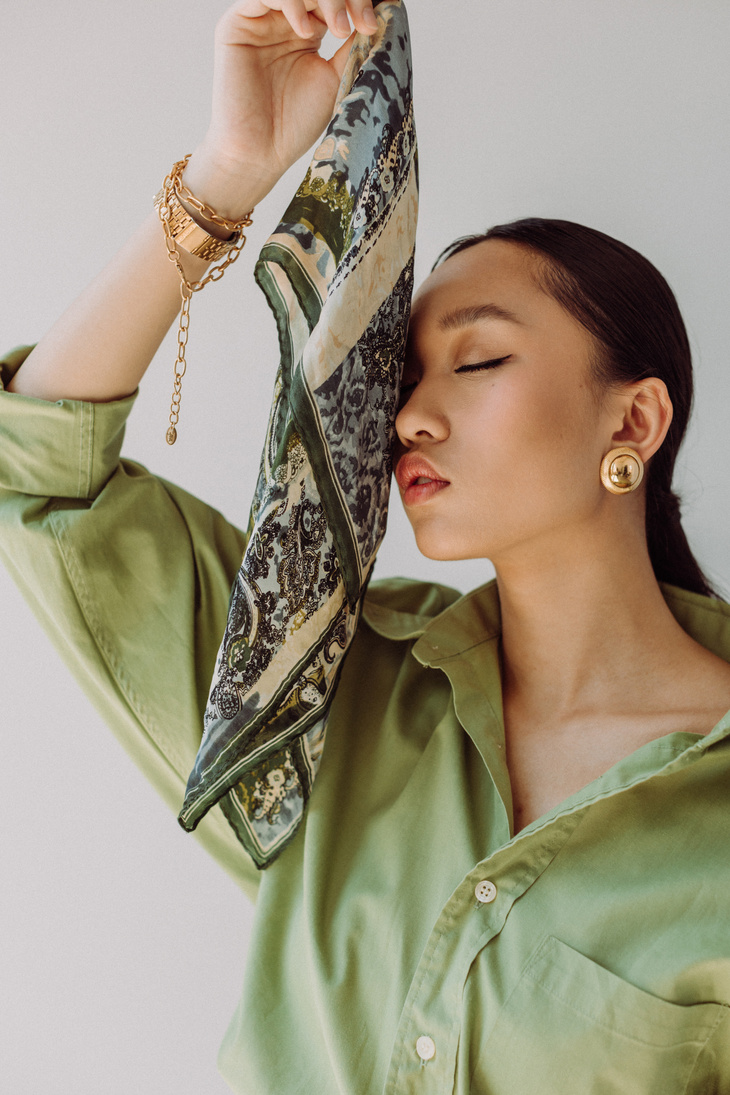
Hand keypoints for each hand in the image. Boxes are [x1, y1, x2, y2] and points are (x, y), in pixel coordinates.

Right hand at [183, 0, 378, 218]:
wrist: (260, 152)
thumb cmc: (297, 123)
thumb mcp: (338, 76)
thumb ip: (356, 42)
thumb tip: (387, 10)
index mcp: (310, 28)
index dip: (361, 1)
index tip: (381, 21)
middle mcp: (285, 18)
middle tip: (365, 24)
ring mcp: (261, 19)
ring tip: (340, 30)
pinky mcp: (237, 24)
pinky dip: (292, 3)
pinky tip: (306, 33)